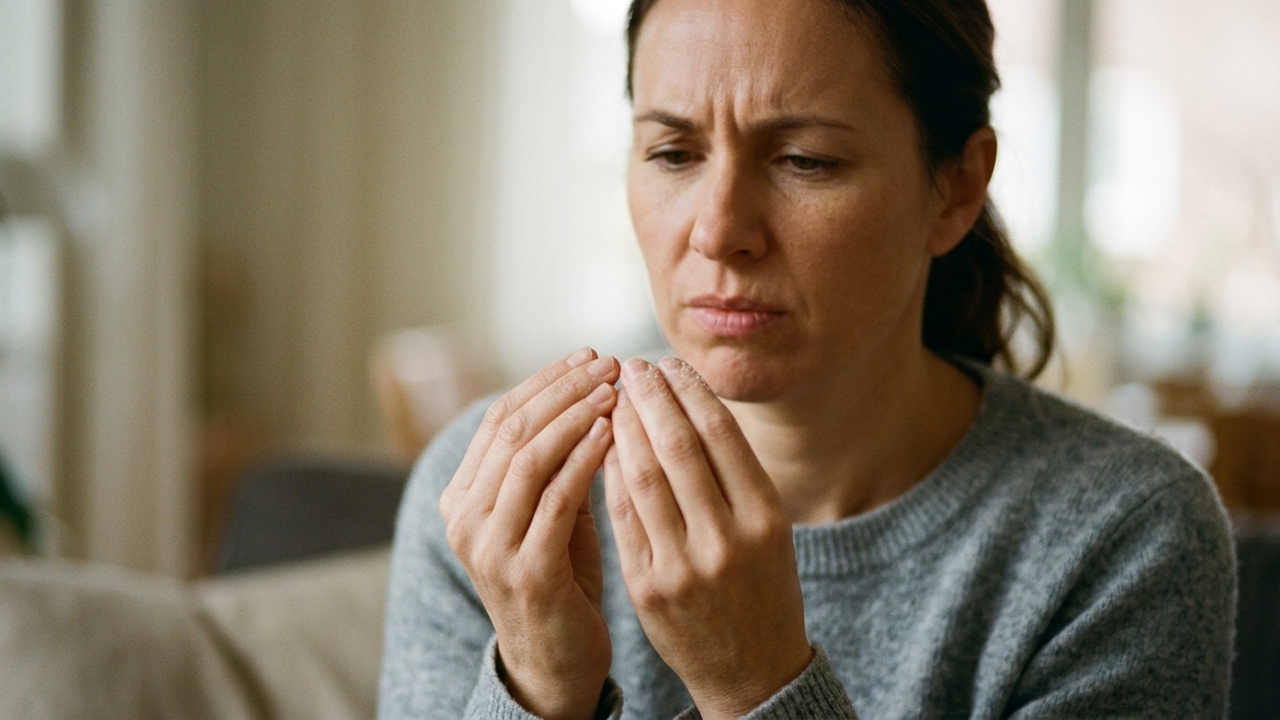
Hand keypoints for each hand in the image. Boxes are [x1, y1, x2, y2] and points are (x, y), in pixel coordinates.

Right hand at [439, 347, 618, 719]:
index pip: (500, 418)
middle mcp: (464, 518)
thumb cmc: (561, 578)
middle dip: (564, 388)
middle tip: (609, 361)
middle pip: (512, 429)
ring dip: (575, 415)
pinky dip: (584, 459)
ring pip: (528, 457)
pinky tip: (613, 434)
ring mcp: (488, 547)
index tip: (590, 354)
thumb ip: (557, 462)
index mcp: (462, 497)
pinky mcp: (524, 571)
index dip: (546, 380)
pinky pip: (555, 499)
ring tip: (615, 388)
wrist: (556, 662)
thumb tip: (591, 391)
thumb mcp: (551, 511)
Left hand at [604, 357, 811, 719]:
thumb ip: (736, 475)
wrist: (751, 671)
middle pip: (679, 447)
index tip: (667, 364)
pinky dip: (610, 471)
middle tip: (631, 367)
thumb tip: (688, 401)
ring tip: (612, 398)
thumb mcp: (770, 530)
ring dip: (624, 428)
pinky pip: (622, 513)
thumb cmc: (760, 587)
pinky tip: (602, 444)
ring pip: (644, 476)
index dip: (689, 392)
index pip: (721, 435)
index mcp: (766, 518)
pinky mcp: (647, 586)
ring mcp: (684, 565)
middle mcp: (727, 539)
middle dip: (651, 398)